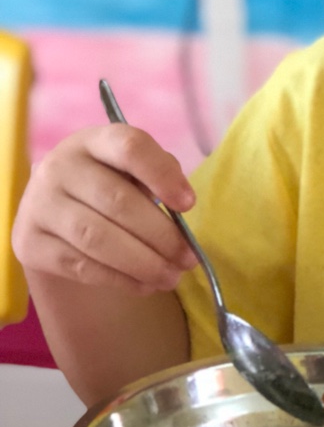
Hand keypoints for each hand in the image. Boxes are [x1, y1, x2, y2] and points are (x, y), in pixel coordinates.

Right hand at [12, 125, 198, 295]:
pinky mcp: (30, 243)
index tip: (189, 204)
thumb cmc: (110, 186)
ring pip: (97, 238)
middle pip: (117, 201)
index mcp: (93, 141)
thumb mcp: (132, 171)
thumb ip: (159, 176)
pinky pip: (81, 266)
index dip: (163, 175)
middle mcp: (60, 167)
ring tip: (172, 276)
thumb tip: (183, 204)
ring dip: (143, 263)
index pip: (129, 147)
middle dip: (162, 235)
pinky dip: (119, 279)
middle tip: (189, 259)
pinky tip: (145, 284)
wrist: (56, 215)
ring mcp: (40, 205)